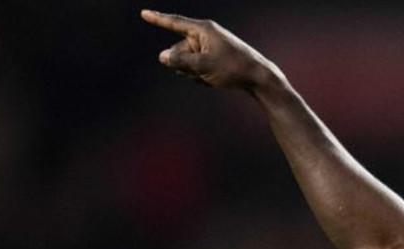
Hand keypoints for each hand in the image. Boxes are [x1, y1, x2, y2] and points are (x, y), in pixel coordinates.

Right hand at [141, 9, 281, 90]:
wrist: (259, 78)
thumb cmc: (233, 69)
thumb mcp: (203, 66)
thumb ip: (180, 61)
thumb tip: (162, 56)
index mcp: (203, 30)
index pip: (175, 23)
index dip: (158, 19)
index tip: (144, 13)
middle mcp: (206, 35)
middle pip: (180, 49)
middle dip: (184, 64)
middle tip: (203, 72)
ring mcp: (211, 47)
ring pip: (188, 61)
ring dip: (193, 72)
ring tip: (212, 76)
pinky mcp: (215, 58)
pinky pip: (198, 68)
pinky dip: (201, 76)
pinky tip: (214, 81)